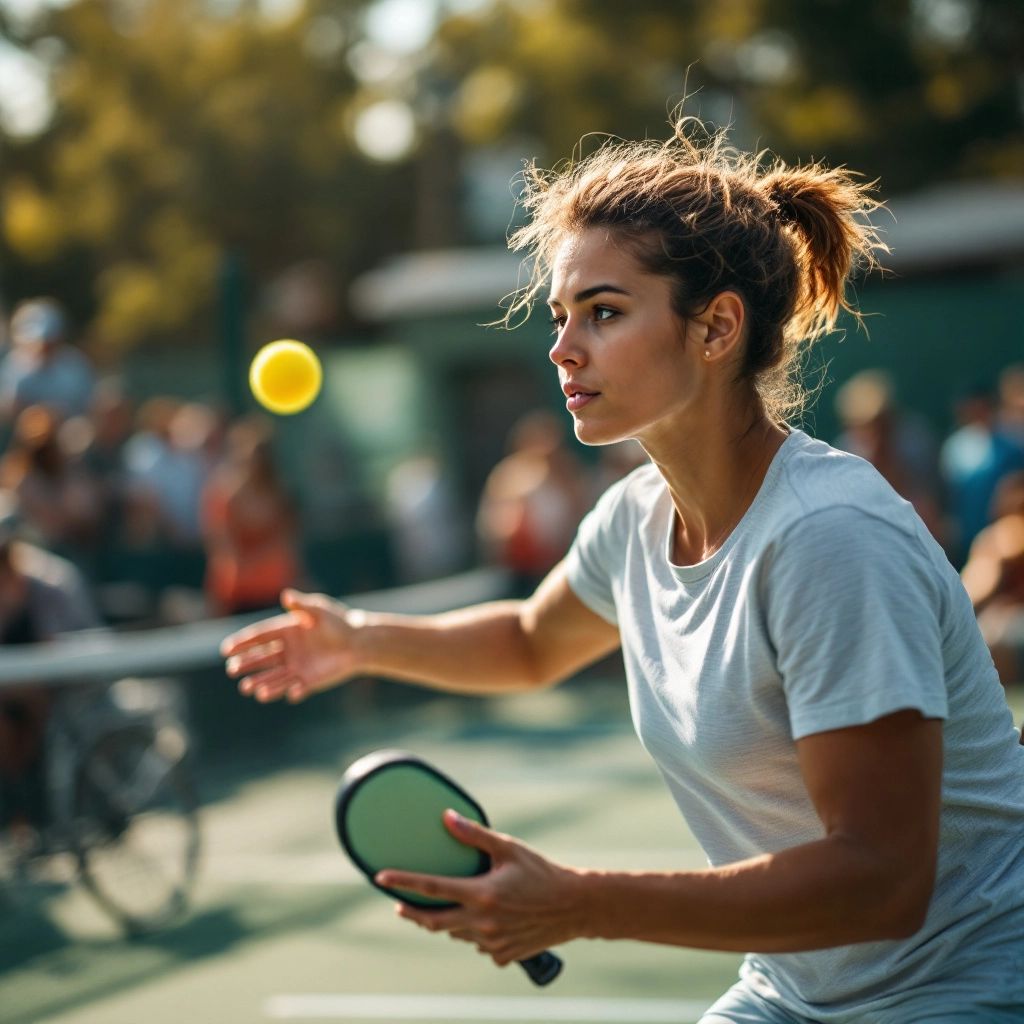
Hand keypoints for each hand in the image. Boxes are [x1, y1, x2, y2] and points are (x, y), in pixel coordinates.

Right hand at [220, 589, 361, 702]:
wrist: (359, 642)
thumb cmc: (339, 622)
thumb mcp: (321, 610)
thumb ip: (303, 605)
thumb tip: (286, 595)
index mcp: (286, 630)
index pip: (260, 637)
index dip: (243, 642)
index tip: (226, 649)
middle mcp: (287, 650)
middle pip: (261, 658)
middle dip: (246, 664)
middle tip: (232, 670)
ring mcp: (296, 666)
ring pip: (273, 676)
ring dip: (261, 683)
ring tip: (247, 688)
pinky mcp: (307, 680)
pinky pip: (295, 688)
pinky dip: (291, 691)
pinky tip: (291, 693)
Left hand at [377, 810, 584, 965]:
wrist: (575, 907)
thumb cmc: (542, 872)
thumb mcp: (509, 848)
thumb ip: (475, 835)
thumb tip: (446, 817)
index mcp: (481, 894)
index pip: (431, 888)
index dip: (402, 882)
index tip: (380, 878)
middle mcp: (482, 923)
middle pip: (432, 922)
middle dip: (411, 913)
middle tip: (399, 904)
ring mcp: (491, 943)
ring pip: (455, 934)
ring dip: (447, 921)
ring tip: (451, 905)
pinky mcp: (502, 956)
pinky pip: (477, 945)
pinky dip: (474, 932)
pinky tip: (487, 919)